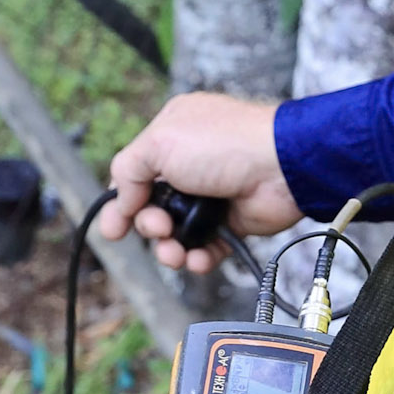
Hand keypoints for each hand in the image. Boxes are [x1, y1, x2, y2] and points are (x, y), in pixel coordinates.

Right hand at [99, 92, 302, 273]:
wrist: (281, 167)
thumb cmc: (225, 144)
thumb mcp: (159, 143)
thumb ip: (128, 171)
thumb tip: (121, 203)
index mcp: (171, 135)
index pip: (134, 174)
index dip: (120, 204)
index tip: (112, 230)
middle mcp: (189, 164)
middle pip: (151, 208)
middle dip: (149, 225)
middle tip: (159, 227)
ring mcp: (211, 194)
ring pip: (175, 232)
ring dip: (169, 248)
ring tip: (175, 251)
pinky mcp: (231, 221)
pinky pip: (204, 247)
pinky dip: (197, 257)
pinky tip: (196, 258)